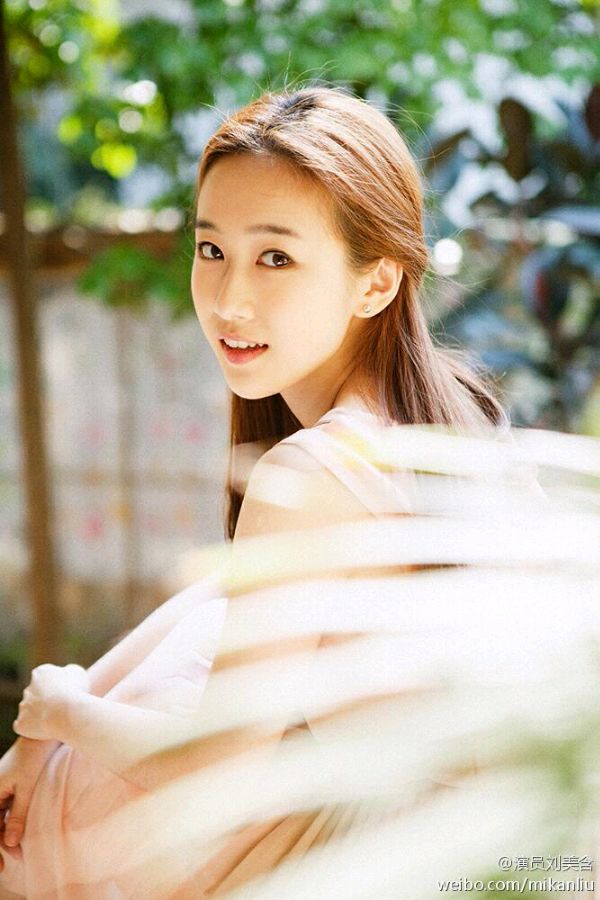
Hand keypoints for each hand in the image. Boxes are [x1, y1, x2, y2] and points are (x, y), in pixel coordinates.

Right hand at [0, 737, 58, 871]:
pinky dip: (11, 823)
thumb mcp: (27, 789)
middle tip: (12, 864)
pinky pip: (5, 809)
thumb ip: (17, 816)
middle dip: (1, 845)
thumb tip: (10, 843)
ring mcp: (0, 787)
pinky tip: (20, 835)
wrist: (42, 734)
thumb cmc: (34, 758)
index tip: (3, 866)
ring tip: (21, 852)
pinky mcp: (9, 785)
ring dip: (7, 835)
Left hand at [13, 663, 89, 741]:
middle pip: (35, 695)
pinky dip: (33, 729)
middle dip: (44, 701)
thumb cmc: (76, 691)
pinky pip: (24, 726)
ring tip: (55, 720)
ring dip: (39, 715)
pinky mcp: (20, 723)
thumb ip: (69, 671)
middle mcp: (28, 689)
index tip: (66, 694)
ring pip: (29, 711)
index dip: (55, 687)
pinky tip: (45, 730)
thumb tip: (66, 672)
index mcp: (40, 673)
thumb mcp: (78, 673)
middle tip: (60, 709)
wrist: (67, 712)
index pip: (44, 678)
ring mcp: (23, 707)